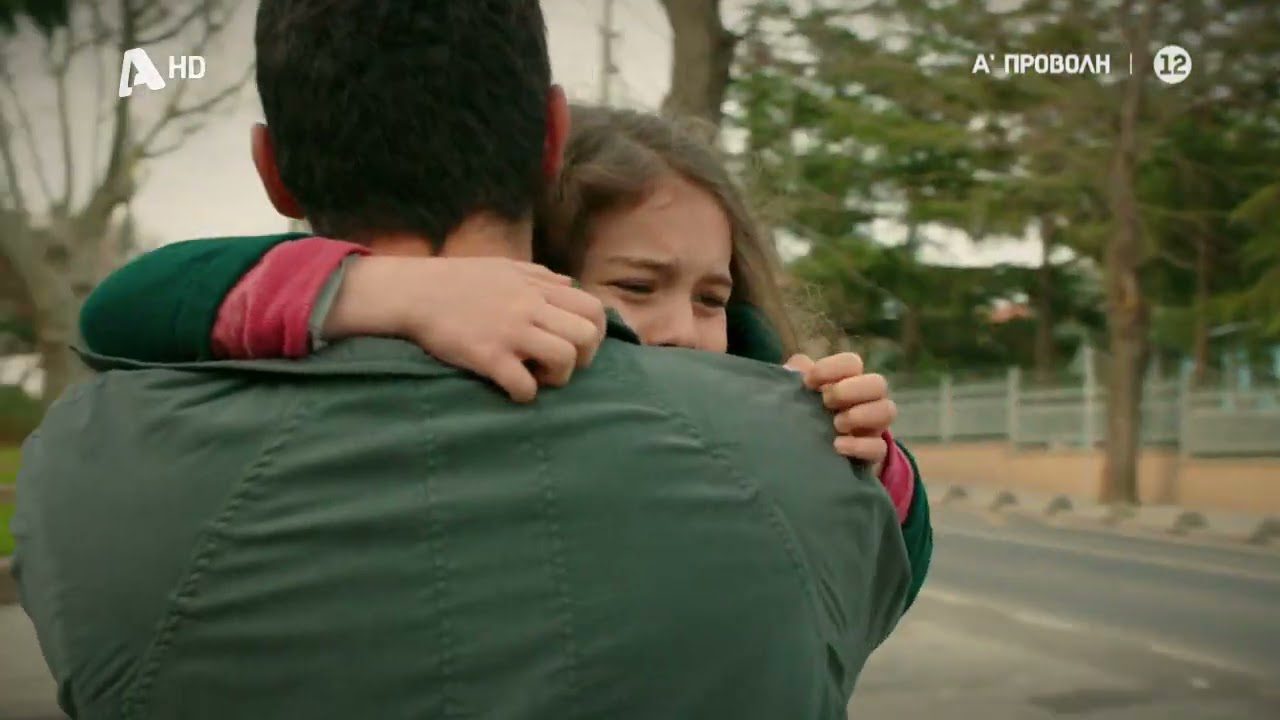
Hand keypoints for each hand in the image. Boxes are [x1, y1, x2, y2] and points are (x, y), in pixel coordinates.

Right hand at [326, 256, 606, 401]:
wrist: (414, 292)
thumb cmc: (458, 278)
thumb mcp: (505, 266)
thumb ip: (541, 275)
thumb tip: (569, 282)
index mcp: (537, 287)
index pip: (593, 308)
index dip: (596, 332)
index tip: (579, 345)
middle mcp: (530, 308)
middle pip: (587, 335)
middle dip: (583, 357)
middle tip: (560, 364)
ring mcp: (511, 332)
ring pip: (565, 359)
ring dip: (557, 377)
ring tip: (537, 376)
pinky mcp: (488, 356)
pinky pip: (524, 385)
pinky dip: (525, 394)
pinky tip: (513, 389)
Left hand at [784, 352, 895, 472]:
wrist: (810, 456)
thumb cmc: (805, 414)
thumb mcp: (795, 393)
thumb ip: (793, 377)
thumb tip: (795, 368)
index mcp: (848, 380)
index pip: (852, 362)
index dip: (831, 368)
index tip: (808, 382)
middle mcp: (866, 399)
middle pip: (878, 383)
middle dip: (850, 390)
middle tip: (826, 402)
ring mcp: (873, 426)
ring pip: (887, 411)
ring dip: (861, 415)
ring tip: (836, 425)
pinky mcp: (873, 453)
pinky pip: (879, 447)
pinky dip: (859, 445)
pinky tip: (837, 446)